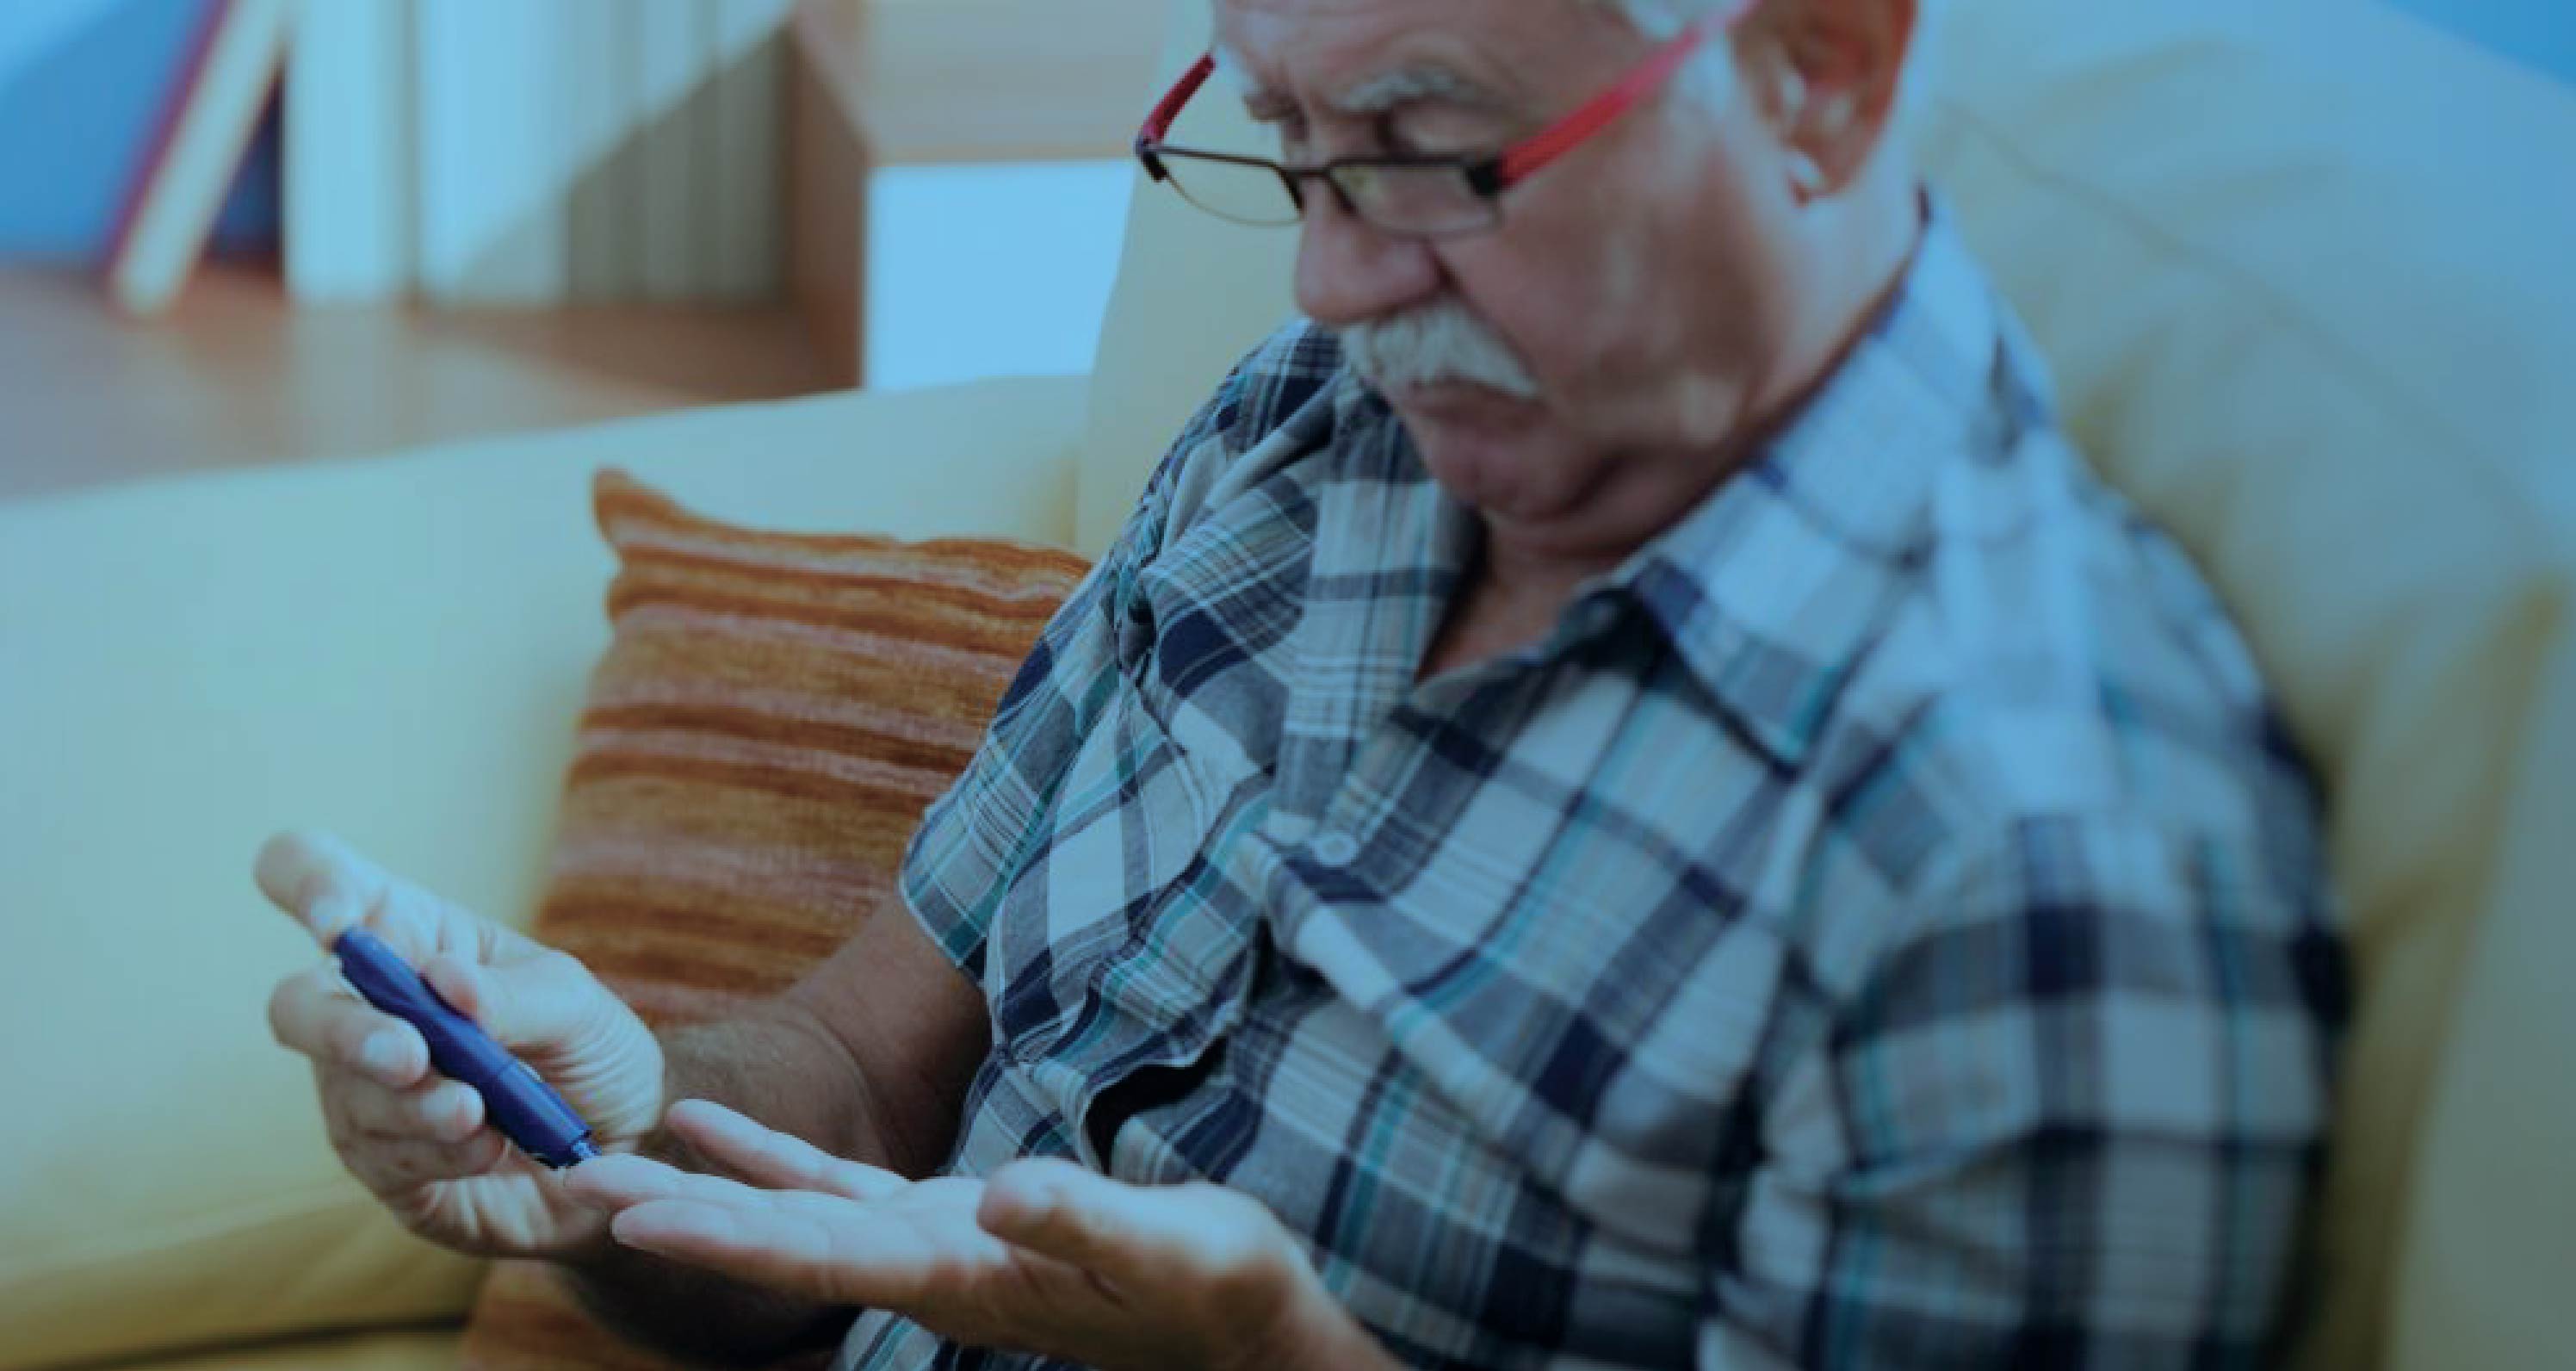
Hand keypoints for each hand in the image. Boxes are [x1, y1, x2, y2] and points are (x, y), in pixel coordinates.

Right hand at [254, 829, 665, 1258]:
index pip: (314, 876)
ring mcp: (361, 1089)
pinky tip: (489, 1147)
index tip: (337, 925)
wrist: (623, 1150)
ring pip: (348, 1092)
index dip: (308, 885)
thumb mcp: (577, 1007)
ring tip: (479, 1112)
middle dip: (345, 1032)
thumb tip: (444, 978)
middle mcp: (365, 1007)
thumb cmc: (589, 1052)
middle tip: (412, 1055)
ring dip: (416, 1105)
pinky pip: (382, 1155)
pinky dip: (439, 1150)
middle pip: (296, 1006)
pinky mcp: (380, 1161)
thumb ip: (515, 995)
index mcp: (404, 933)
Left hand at [561, 1100, 1392, 1370]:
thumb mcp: (1174, 1247)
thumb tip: (1001, 1192)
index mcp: (966, 1276)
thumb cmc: (1218, 1287)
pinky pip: (834, 1187)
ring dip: (699, 1188)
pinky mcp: (947, 1223)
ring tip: (605, 1160)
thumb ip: (1087, 1220)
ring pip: (790, 1216)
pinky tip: (709, 1123)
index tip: (642, 1223)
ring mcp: (930, 1249)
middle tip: (573, 1188)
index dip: (732, 1237)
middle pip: (779, 1242)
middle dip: (678, 1216)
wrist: (1240, 1323)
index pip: (825, 1258)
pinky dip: (768, 1157)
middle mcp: (927, 1270)